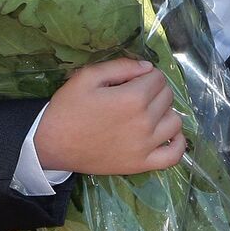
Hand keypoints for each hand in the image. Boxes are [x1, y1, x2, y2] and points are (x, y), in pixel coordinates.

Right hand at [35, 58, 185, 174]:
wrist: (51, 144)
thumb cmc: (68, 108)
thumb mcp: (88, 77)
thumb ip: (121, 66)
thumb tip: (148, 67)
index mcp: (132, 98)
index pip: (158, 78)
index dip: (145, 75)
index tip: (131, 80)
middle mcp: (144, 122)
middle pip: (167, 97)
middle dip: (154, 90)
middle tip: (134, 95)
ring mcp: (145, 146)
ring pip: (175, 121)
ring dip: (165, 113)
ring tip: (147, 113)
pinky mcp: (141, 164)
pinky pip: (174, 155)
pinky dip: (178, 143)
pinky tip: (167, 134)